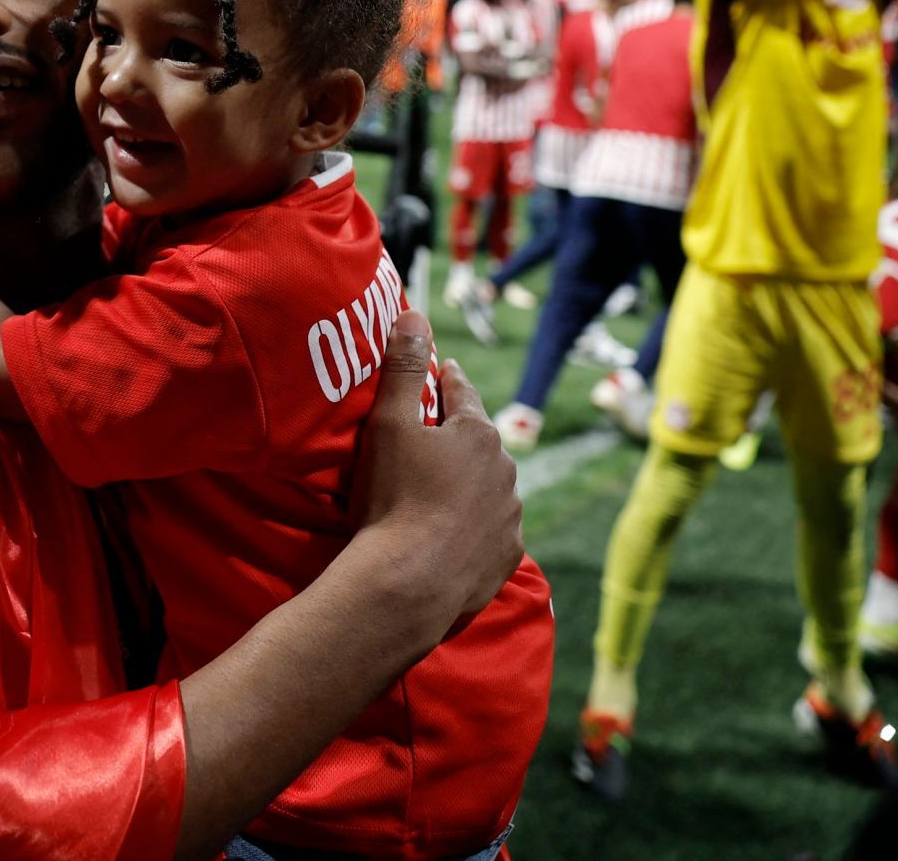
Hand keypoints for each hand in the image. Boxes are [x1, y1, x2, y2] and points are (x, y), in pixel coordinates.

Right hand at [348, 311, 522, 624]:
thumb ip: (403, 367)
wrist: (408, 583)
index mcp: (477, 433)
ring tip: (436, 496)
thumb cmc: (393, 498)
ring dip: (468, 485)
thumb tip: (415, 313)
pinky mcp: (506, 558)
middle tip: (427, 441)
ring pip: (489, 488)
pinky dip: (474, 529)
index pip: (461, 391)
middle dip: (458, 437)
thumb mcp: (389, 424)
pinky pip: (491, 532)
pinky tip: (450, 537)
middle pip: (478, 441)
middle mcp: (505, 470)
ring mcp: (509, 517)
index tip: (440, 371)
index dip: (445, 379)